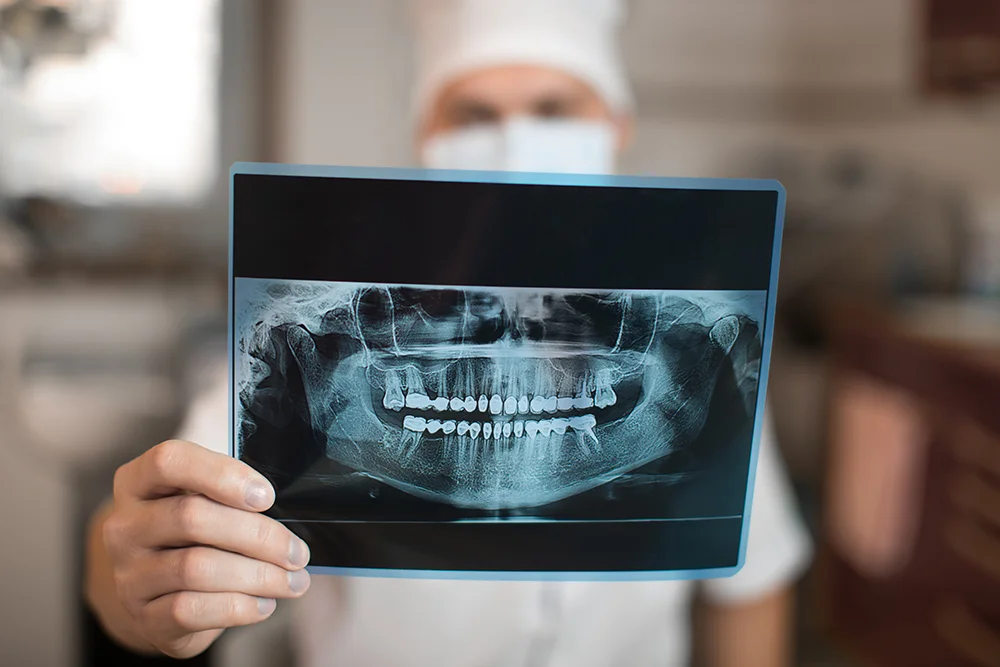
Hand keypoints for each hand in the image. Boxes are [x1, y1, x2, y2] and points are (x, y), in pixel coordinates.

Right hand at [100, 439, 310, 657]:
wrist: (157, 595)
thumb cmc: (194, 536)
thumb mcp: (204, 503)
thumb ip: (232, 496)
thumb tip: (288, 512)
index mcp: (138, 482)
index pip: (170, 461)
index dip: (222, 474)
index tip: (266, 496)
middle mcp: (124, 526)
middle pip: (192, 517)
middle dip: (258, 535)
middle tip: (297, 552)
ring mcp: (128, 574)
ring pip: (197, 567)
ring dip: (258, 576)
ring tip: (293, 581)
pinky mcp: (143, 616)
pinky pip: (192, 609)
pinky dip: (238, 607)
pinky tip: (264, 604)